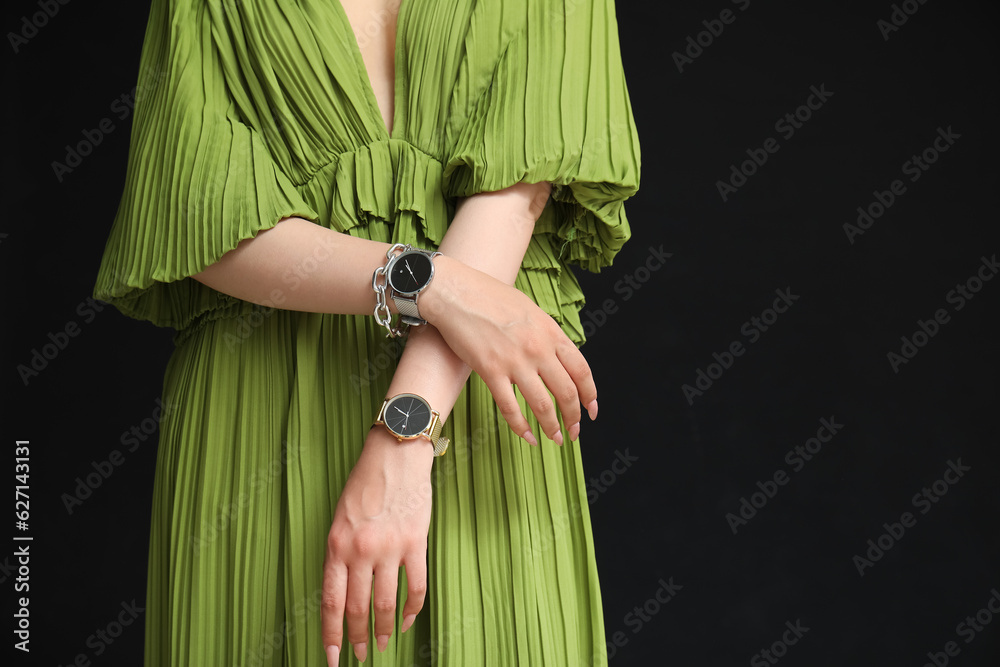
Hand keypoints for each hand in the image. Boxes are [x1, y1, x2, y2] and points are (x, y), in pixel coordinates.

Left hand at [321, 427, 434, 664]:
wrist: (395, 456)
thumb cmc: (365, 485)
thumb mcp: (339, 520)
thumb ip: (339, 556)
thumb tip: (343, 593)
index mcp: (336, 546)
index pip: (331, 602)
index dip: (331, 634)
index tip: (332, 658)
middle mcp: (360, 550)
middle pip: (358, 608)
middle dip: (358, 637)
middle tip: (361, 654)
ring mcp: (389, 548)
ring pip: (385, 603)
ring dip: (384, 629)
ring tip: (383, 643)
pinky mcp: (415, 543)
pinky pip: (415, 586)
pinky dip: (411, 609)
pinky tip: (406, 619)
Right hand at [421, 256, 597, 444]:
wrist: (457, 292)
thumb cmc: (489, 296)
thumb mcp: (530, 310)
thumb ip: (545, 334)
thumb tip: (555, 354)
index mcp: (551, 332)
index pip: (581, 370)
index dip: (590, 395)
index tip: (592, 410)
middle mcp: (538, 348)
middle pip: (567, 392)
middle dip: (574, 417)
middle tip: (574, 431)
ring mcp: (515, 361)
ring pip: (543, 404)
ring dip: (552, 427)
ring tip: (555, 438)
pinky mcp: (490, 371)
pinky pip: (510, 407)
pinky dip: (520, 426)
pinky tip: (527, 436)